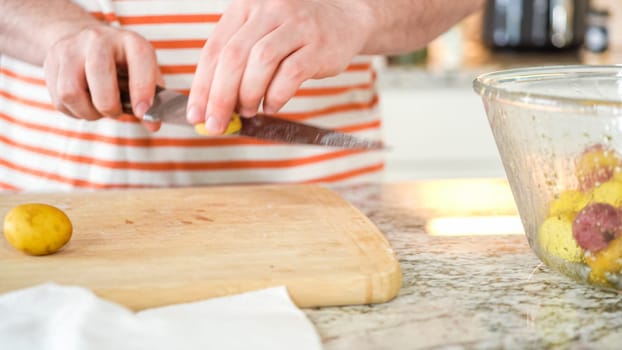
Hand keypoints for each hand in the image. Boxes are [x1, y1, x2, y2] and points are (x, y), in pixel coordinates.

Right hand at [43, 24, 161, 130]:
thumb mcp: (144, 74)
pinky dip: (75, 111)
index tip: (142, 112)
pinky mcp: (50, 62)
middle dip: (108, 105)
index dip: (142, 89)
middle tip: (115, 111)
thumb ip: (152, 100)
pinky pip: (59, 100)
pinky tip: (85, 103)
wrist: (85, 42)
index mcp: (129, 41)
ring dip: (88, 112)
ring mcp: (70, 49)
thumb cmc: (122, 64)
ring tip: (98, 108)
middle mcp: (98, 39)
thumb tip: (153, 125)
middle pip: (98, 75)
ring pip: (71, 92)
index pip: (139, 59)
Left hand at [187, 0, 373, 133]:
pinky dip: (277, 95)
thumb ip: (237, 62)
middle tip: (215, 124)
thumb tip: (212, 106)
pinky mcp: (318, 44)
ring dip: (248, 94)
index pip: (214, 49)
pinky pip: (291, 73)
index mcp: (245, 7)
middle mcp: (268, 10)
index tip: (195, 114)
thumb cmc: (296, 34)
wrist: (345, 19)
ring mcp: (295, 25)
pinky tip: (272, 105)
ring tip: (247, 111)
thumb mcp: (261, 34)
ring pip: (261, 62)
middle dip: (219, 96)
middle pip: (234, 56)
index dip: (201, 85)